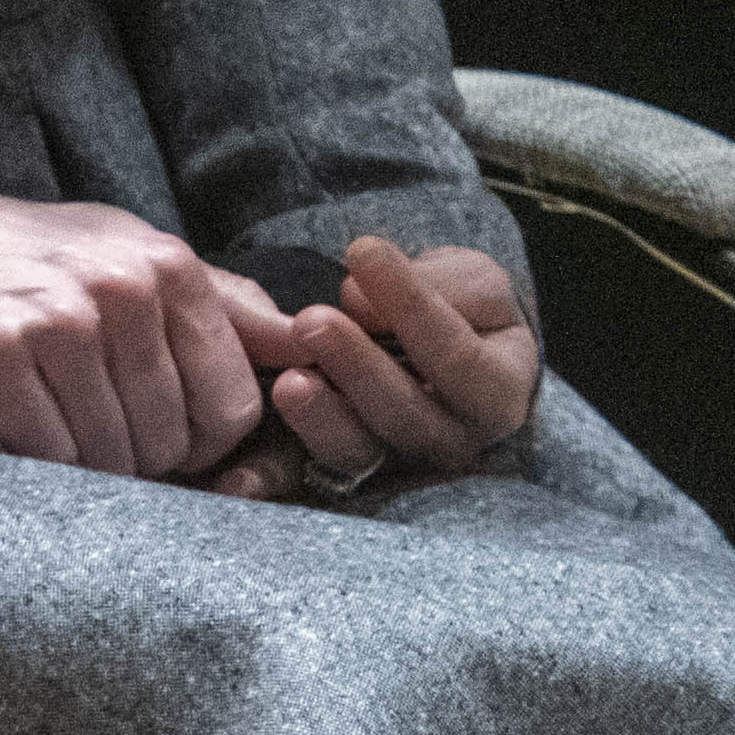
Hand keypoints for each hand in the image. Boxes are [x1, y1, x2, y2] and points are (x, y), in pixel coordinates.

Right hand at [0, 188, 288, 478]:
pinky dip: (37, 455)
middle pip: (170, 438)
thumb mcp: (138, 253)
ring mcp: (56, 321)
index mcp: (169, 266)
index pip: (230, 404)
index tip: (170, 439)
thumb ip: (226, 302)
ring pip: (109, 453)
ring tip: (65, 428)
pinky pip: (46, 450)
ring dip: (88, 463)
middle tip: (105, 434)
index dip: (205, 443)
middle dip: (141, 457)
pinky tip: (23, 426)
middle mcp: (121, 290)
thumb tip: (309, 341)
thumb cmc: (42, 257)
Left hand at [265, 235, 539, 486]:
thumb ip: (439, 287)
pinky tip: (238, 477)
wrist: (435, 343)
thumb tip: (360, 301)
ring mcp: (397, 465)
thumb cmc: (460, 308)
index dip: (412, 305)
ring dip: (320, 418)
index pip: (457, 358)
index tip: (361, 252)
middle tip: (312, 321)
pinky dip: (272, 479)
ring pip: (360, 453)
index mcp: (496, 395)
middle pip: (407, 417)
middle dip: (358, 368)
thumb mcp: (470, 283)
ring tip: (287, 379)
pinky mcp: (343, 475)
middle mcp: (452, 442)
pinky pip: (307, 482)